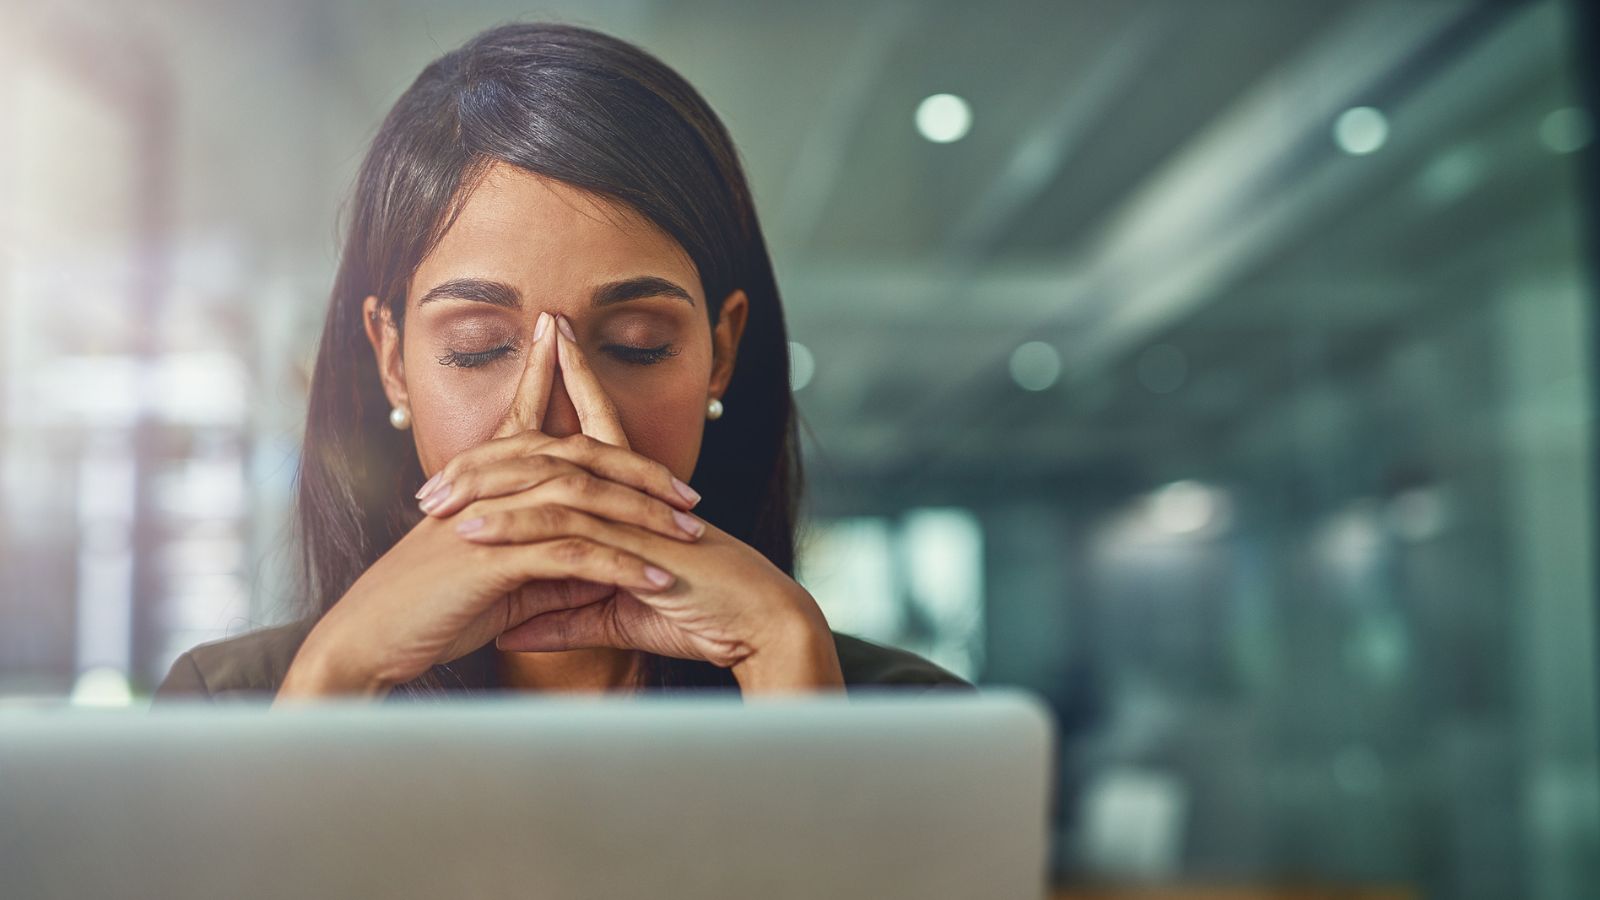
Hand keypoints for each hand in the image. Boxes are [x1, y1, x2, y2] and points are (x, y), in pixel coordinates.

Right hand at [276, 312, 705, 700]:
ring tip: (692, 536)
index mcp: (485, 481)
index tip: (659, 455)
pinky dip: (621, 564)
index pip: (543, 431)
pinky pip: (572, 552)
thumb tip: (601, 561)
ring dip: (643, 517)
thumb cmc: (426, 612)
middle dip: (641, 472)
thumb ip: (545, 562)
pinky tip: (658, 579)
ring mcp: (489, 516)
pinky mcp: (491, 557)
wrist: (365, 642)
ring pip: (583, 498)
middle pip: (580, 456)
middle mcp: (488, 485)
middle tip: (690, 494)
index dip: (588, 416)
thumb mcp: (498, 581)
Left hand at [427, 312, 843, 691]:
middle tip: (437, 469)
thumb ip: (563, 616)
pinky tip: (475, 532)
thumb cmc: (702, 618)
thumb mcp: (617, 616)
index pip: (592, 433)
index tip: (538, 356)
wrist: (759, 628)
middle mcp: (631, 494)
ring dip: (488, 489)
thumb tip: (510, 625)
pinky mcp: (636, 543)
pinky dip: (518, 529)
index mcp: (633, 500)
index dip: (567, 390)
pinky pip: (567, 529)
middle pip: (554, 449)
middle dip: (495, 449)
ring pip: (551, 483)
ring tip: (434, 502)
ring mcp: (634, 513)